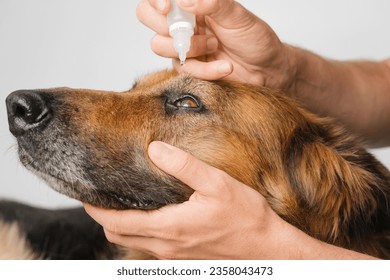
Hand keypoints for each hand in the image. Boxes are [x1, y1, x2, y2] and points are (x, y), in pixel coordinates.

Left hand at [84, 141, 300, 258]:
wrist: (266, 248)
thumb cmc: (245, 217)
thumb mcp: (217, 184)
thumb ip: (184, 166)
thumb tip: (156, 149)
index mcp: (170, 226)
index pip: (118, 221)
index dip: (97, 209)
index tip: (87, 195)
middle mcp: (167, 245)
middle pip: (118, 235)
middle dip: (104, 217)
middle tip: (101, 197)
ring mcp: (174, 254)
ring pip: (133, 242)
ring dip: (122, 224)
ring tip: (122, 202)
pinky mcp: (184, 257)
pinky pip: (151, 246)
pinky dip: (141, 231)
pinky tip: (151, 214)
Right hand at [136, 0, 296, 88]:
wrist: (266, 70)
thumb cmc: (254, 39)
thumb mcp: (237, 16)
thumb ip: (212, 3)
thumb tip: (184, 0)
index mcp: (193, 5)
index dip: (155, 1)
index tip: (167, 8)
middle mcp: (184, 22)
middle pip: (147, 17)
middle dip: (165, 25)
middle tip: (190, 29)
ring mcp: (183, 46)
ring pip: (159, 45)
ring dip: (189, 47)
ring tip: (215, 45)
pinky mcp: (189, 68)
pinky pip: (182, 69)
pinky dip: (205, 70)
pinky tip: (224, 67)